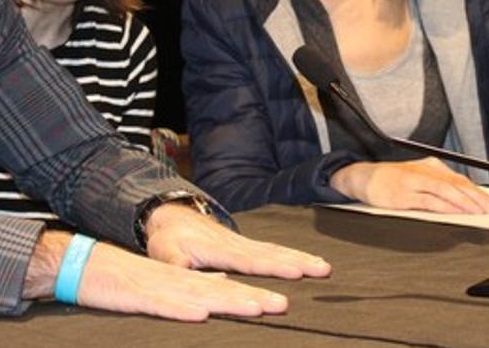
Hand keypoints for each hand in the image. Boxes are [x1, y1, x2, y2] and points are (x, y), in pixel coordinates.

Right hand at [23, 220, 327, 321]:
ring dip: (229, 301)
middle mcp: (179, 281)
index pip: (226, 288)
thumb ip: (193, 287)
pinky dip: (182, 308)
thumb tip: (221, 288)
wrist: (87, 264)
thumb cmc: (126, 280)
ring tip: (258, 307)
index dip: (254, 294)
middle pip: (221, 290)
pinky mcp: (138, 295)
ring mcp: (160, 287)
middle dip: (253, 298)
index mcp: (186, 280)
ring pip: (200, 295)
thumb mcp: (165, 286)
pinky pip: (163, 304)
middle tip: (283, 304)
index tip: (283, 301)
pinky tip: (201, 312)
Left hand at [144, 202, 331, 279]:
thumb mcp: (165, 252)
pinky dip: (292, 254)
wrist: (173, 214)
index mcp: (218, 248)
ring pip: (276, 250)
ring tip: (323, 267)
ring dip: (301, 258)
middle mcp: (236, 244)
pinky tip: (308, 261)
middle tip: (322, 270)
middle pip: (271, 254)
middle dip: (298, 262)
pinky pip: (272, 249)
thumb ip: (178, 264)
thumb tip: (195, 274)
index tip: (295, 273)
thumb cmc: (168, 237)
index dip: (272, 267)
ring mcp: (243, 242)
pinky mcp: (246, 245)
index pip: (249, 261)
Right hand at [329, 157, 488, 214]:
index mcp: (431, 167)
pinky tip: (455, 214)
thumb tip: (462, 202)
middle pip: (457, 185)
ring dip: (465, 203)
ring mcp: (414, 183)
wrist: (362, 176)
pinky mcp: (403, 195)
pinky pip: (429, 201)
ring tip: (479, 213)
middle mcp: (425, 172)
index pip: (460, 180)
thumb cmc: (391, 180)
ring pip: (446, 192)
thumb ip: (437, 187)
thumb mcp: (417, 177)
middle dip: (477, 199)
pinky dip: (445, 207)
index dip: (478, 192)